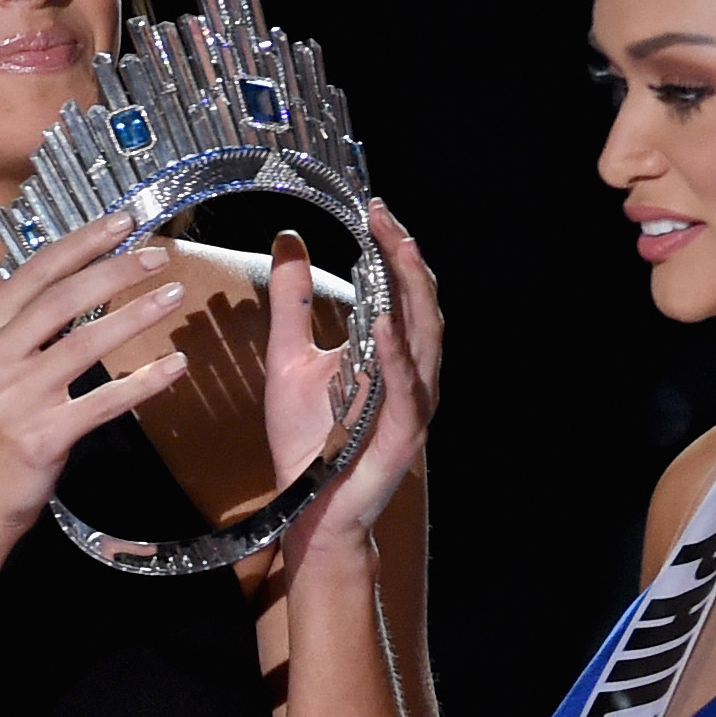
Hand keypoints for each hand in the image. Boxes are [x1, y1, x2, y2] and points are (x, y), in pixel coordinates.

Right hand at [0, 213, 188, 544]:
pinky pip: (103, 402)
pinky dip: (143, 382)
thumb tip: (70, 283)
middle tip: (158, 256)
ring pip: (84, 343)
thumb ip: (17, 329)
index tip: (122, 223)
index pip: (34, 273)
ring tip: (174, 297)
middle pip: (62, 299)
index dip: (82, 244)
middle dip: (116, 271)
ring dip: (136, 315)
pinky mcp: (40, 438)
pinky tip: (173, 366)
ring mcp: (13, 399)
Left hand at [266, 201, 441, 574]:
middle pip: (421, 303)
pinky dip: (396, 355)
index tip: (373, 209)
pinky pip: (406, 389)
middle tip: (385, 217)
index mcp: (390, 350)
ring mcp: (413, 403)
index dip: (392, 247)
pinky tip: (382, 325)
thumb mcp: (289, 356)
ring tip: (397, 249)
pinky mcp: (405, 434)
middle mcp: (411, 371)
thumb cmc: (307, 439)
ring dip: (412, 292)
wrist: (308, 507)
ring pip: (426, 338)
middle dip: (406, 256)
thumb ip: (292, 301)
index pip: (402, 288)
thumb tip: (290, 239)